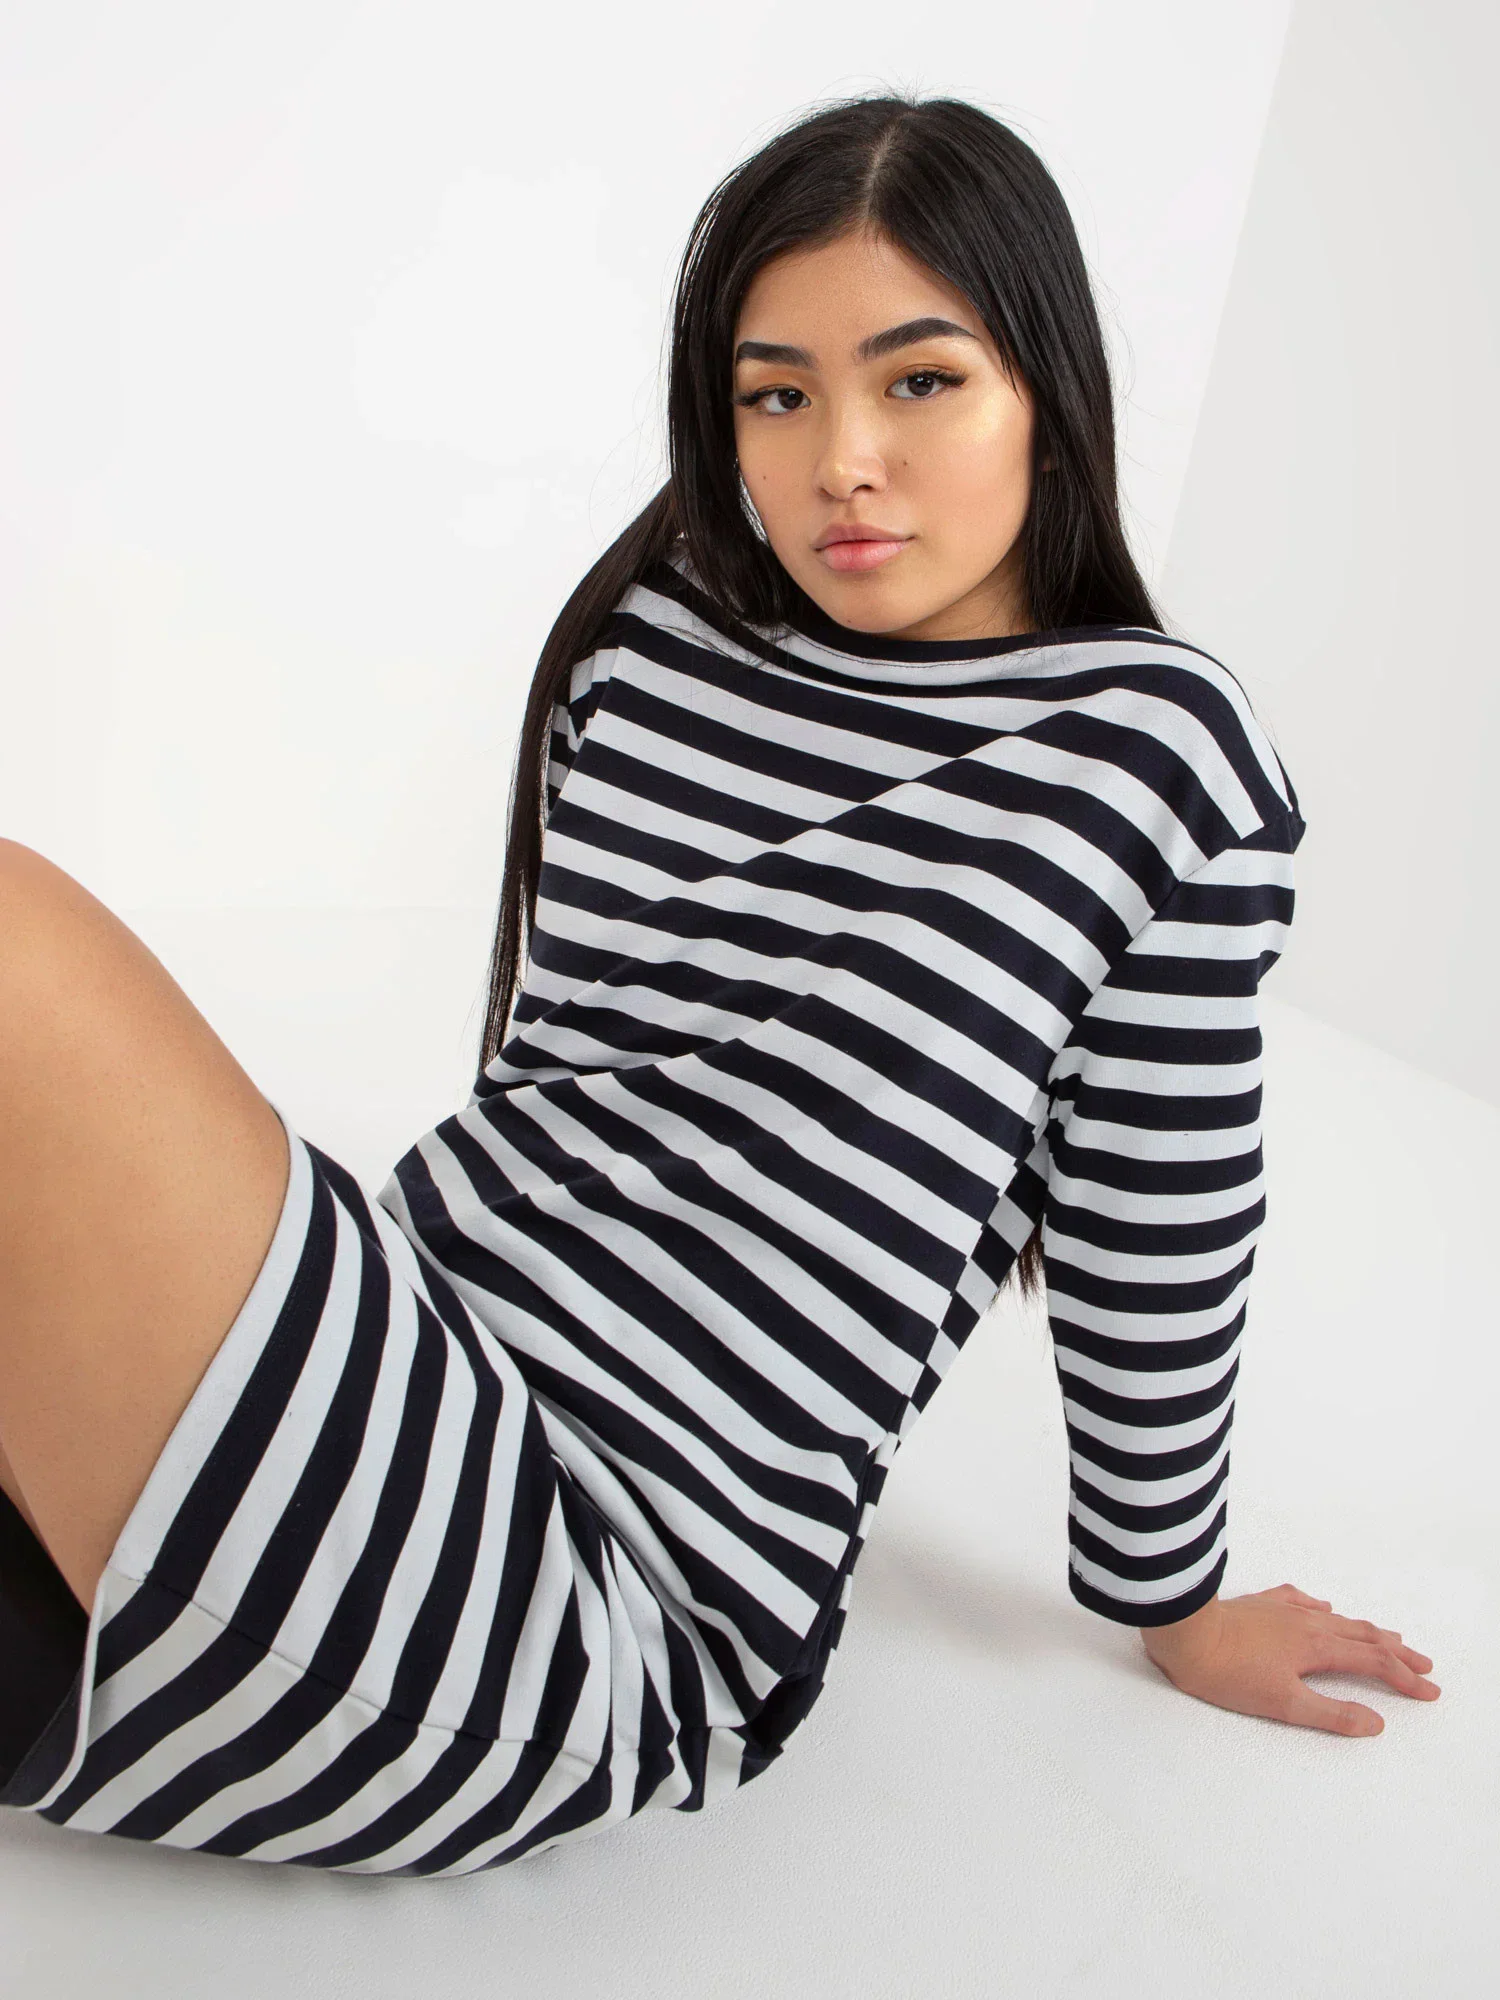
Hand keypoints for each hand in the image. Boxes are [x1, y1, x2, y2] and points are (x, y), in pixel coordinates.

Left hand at [1139, 1582, 1441, 1735]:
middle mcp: (1306, 1623)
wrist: (1183, 1632)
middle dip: (1397, 1652)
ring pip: (1336, 1618)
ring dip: (1367, 1630)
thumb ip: (1331, 1714)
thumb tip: (1374, 1722)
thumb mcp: (1284, 1704)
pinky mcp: (1258, 1604)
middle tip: (1424, 1664)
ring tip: (1388, 1635)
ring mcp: (1282, 1610)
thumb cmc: (1227, 1672)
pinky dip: (1321, 1607)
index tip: (1430, 1690)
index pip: (1373, 1662)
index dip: (1405, 1678)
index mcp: (1317, 1647)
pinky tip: (1322, 1606)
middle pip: (1363, 1635)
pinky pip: (1299, 1600)